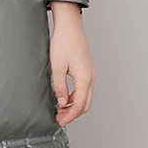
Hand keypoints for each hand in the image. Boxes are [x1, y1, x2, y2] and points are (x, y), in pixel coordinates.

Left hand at [49, 9, 95, 125]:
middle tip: (60, 119)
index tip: (60, 121)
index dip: (69, 116)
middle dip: (73, 114)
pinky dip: (75, 97)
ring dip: (74, 106)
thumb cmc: (63, 42)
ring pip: (85, 97)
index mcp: (84, 78)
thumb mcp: (57, 66)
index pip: (79, 105)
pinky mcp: (86, 69)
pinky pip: (83, 89)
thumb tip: (61, 102)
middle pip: (85, 104)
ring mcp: (90, 73)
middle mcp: (90, 77)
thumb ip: (59, 86)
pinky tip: (64, 97)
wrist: (69, 26)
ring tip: (60, 110)